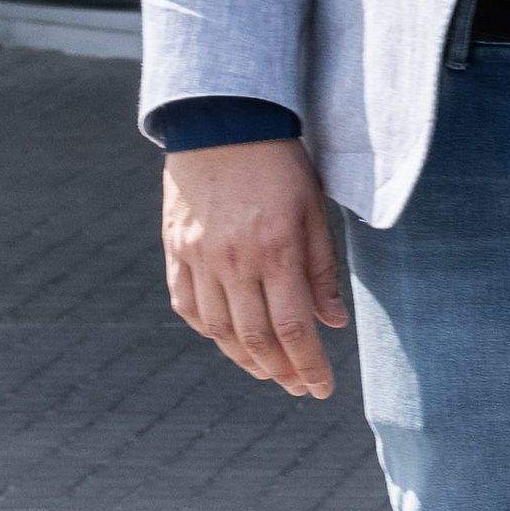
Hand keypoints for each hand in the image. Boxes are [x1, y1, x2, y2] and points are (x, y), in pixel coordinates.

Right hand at [161, 138, 342, 400]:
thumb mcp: (313, 210)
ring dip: (244, 359)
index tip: (321, 389)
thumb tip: (334, 323)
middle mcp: (233, 260)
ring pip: (219, 329)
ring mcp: (198, 256)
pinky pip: (187, 305)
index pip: (293, 327)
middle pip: (255, 338)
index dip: (308, 365)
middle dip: (281, 371)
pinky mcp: (175, 248)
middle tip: (298, 387)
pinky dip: (208, 330)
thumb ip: (321, 270)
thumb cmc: (279, 163)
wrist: (220, 121)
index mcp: (275, 249)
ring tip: (268, 372)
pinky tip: (226, 340)